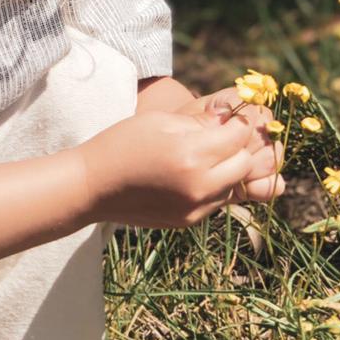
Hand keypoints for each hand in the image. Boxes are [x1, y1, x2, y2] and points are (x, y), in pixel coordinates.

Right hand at [79, 104, 284, 228]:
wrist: (93, 187)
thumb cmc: (123, 143)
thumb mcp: (161, 122)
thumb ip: (201, 122)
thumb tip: (232, 119)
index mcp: (192, 154)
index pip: (239, 136)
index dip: (239, 123)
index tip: (231, 118)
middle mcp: (200, 185)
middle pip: (246, 163)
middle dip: (238, 147)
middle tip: (222, 137)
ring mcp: (196, 208)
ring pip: (235, 185)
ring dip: (229, 169)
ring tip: (206, 157)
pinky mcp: (190, 221)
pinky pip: (218, 201)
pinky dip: (215, 186)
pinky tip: (193, 175)